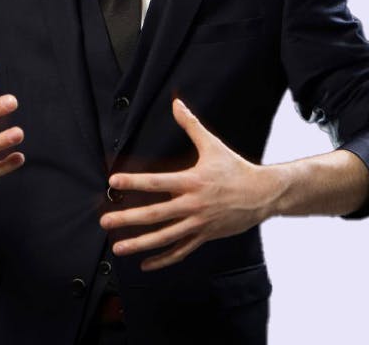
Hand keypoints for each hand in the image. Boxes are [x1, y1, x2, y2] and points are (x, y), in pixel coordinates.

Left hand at [100, 98, 278, 271]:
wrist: (262, 194)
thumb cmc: (235, 168)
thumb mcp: (213, 144)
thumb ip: (191, 125)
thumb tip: (176, 103)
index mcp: (192, 181)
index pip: (157, 182)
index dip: (134, 182)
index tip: (114, 182)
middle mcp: (193, 205)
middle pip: (156, 214)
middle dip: (128, 218)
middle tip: (106, 220)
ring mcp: (199, 223)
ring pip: (165, 237)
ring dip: (140, 243)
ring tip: (119, 247)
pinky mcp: (205, 235)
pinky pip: (181, 251)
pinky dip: (163, 259)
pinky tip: (146, 264)